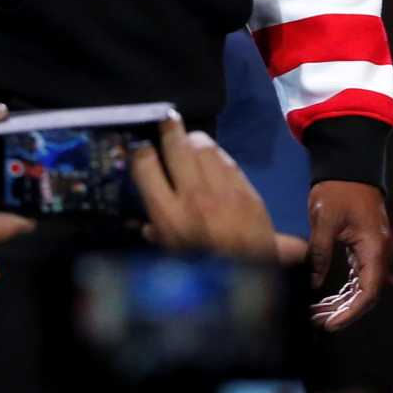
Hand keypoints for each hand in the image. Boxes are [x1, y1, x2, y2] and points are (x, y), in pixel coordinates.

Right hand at [131, 119, 277, 259]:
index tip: (140, 146)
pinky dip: (215, 154)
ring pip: (204, 146)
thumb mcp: (171, 255)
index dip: (140, 151)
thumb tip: (146, 225)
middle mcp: (194, 194)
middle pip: (177, 145)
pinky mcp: (245, 187)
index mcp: (169, 213)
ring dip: (193, 138)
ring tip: (187, 139)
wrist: (252, 273)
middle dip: (169, 128)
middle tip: (165, 119)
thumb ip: (158, 235)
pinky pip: (226, 159)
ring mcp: (223, 188)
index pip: (146, 165)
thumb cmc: (206, 268)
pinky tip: (211, 158)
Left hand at [307, 179, 389, 328]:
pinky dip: (342, 291)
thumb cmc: (339, 190)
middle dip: (342, 312)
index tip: (329, 325)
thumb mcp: (324, 222)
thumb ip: (319, 255)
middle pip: (366, 295)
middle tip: (316, 322)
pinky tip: (323, 299)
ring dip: (341, 303)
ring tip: (315, 314)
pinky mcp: (364, 248)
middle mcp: (379, 253)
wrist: (350, 166)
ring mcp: (373, 251)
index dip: (350, 313)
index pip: (368, 293)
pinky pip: (357, 277)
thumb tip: (312, 284)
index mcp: (374, 248)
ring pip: (361, 288)